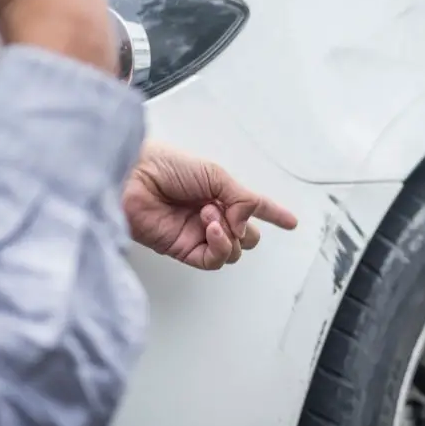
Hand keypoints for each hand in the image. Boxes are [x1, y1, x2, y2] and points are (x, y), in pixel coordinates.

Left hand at [123, 143, 298, 269]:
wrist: (134, 178)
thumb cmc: (167, 166)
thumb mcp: (215, 174)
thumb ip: (241, 199)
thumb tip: (248, 224)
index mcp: (219, 193)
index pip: (253, 207)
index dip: (274, 214)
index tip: (291, 222)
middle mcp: (211, 215)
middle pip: (247, 236)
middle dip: (247, 227)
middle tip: (230, 212)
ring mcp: (198, 234)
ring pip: (233, 251)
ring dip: (229, 234)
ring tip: (209, 215)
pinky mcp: (183, 250)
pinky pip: (213, 260)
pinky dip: (219, 247)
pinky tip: (210, 230)